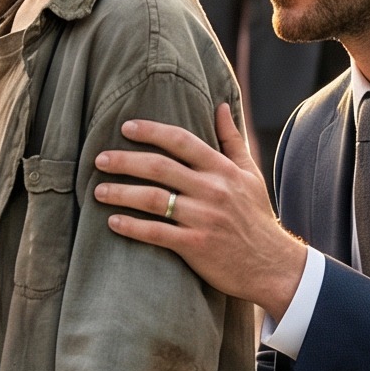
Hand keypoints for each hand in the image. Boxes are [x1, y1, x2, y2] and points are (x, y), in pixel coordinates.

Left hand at [95, 102, 307, 318]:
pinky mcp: (195, 245)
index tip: (126, 127)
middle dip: (124, 161)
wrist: (272, 265)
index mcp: (222, 170)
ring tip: (98, 191)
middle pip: (159, 167)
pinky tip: (112, 222)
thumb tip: (222, 105)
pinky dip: (131, 226)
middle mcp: (211, 190)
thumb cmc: (256, 217)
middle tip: (99, 159)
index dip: (151, 131)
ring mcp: (203, 218)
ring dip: (120, 193)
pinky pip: (155, 233)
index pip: (181, 141)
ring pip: (152, 199)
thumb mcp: (249, 174)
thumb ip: (232, 140)